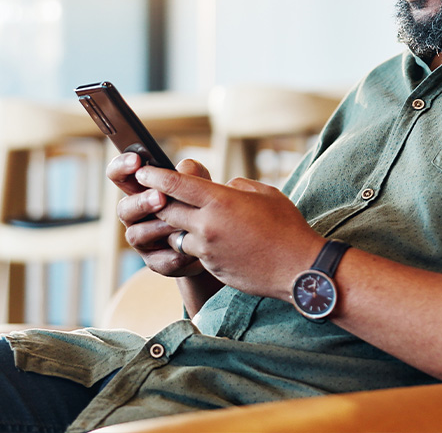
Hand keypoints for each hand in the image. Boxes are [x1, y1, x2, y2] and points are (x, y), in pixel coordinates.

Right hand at [109, 153, 208, 277]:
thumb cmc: (202, 204)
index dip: (121, 167)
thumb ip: (191, 173)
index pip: (120, 176)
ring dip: (156, 228)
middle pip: (124, 208)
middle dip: (141, 202)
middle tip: (160, 197)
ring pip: (136, 235)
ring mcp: (144, 241)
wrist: (217, 240)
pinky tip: (189, 249)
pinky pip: (160, 260)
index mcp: (141, 191)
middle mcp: (136, 216)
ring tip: (177, 223)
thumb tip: (183, 171)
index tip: (135, 160)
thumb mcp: (200, 183)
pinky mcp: (157, 262)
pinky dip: (174, 254)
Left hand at [132, 164, 325, 300]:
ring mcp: (208, 249)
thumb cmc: (287, 226)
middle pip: (167, 210)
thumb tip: (220, 188)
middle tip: (157, 194)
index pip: (175, 184)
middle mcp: (207, 225)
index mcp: (220, 201)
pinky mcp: (212, 267)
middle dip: (160, 201)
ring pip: (177, 234)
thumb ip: (236, 186)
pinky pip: (195, 252)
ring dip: (179, 227)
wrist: (298, 269)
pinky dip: (198, 244)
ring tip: (194, 221)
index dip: (155, 175)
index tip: (143, 171)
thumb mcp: (264, 193)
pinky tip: (217, 242)